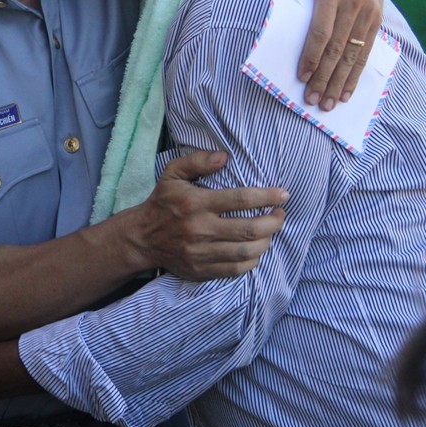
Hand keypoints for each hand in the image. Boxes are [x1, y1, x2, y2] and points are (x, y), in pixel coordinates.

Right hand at [130, 150, 287, 279]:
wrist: (142, 237)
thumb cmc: (163, 201)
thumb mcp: (173, 173)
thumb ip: (197, 160)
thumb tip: (224, 156)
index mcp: (196, 203)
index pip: (240, 200)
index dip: (267, 197)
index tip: (283, 195)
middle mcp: (200, 229)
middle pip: (249, 229)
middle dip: (273, 221)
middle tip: (280, 214)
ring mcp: (201, 253)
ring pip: (246, 252)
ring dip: (266, 241)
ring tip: (271, 231)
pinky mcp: (201, 270)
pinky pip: (236, 269)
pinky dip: (252, 260)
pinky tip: (255, 249)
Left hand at [299, 0, 382, 111]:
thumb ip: (302, 4)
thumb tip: (285, 40)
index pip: (320, 31)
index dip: (310, 56)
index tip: (301, 76)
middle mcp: (354, 1)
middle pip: (337, 48)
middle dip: (323, 77)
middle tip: (313, 99)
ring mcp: (368, 10)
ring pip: (353, 54)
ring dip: (339, 82)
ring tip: (329, 103)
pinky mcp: (377, 17)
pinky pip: (366, 51)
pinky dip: (356, 73)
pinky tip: (347, 90)